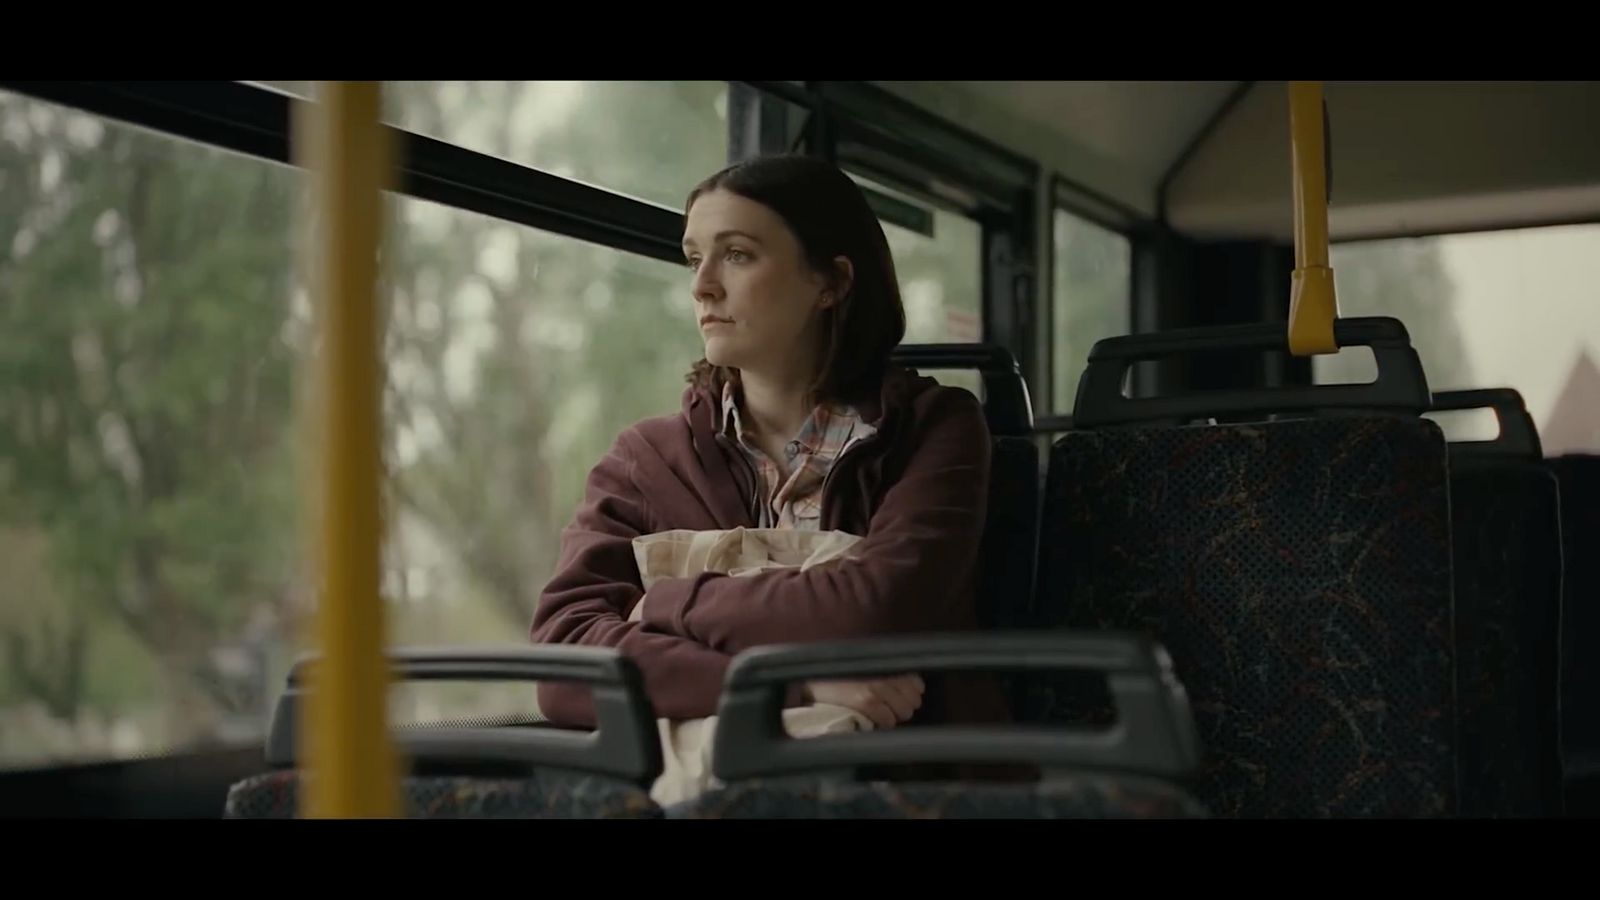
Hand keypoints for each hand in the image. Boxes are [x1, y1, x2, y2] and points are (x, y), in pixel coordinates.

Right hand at [803, 674, 924, 727]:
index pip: (917, 684)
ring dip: (894, 716)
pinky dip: (883, 724)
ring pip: (904, 712)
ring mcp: (877, 687)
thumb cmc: (839, 675)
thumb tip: (913, 689)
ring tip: (879, 714)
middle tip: (888, 708)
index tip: (899, 698)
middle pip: (914, 700)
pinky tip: (871, 720)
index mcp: (886, 663)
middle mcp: (885, 672)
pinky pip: (889, 721)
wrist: (812, 679)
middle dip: (903, 706)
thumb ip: (888, 673)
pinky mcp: (866, 701)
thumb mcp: (867, 666)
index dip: (910, 694)